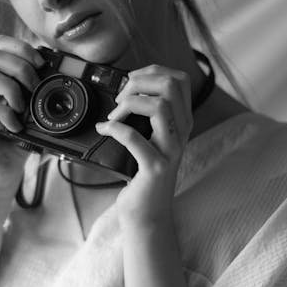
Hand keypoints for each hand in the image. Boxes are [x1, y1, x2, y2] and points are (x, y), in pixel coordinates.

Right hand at [0, 35, 44, 194]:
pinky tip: (16, 126)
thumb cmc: (17, 139)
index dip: (21, 48)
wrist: (2, 170)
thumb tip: (58, 70)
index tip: (41, 64)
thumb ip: (37, 88)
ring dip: (12, 89)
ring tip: (23, 108)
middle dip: (21, 68)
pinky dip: (6, 114)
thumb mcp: (32, 109)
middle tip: (35, 89)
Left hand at [95, 65, 192, 224]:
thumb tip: (127, 89)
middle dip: (139, 83)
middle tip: (121, 98)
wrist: (147, 214)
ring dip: (129, 103)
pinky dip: (114, 128)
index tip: (132, 81)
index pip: (179, 79)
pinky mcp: (154, 168)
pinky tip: (104, 129)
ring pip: (159, 106)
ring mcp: (170, 150)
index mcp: (183, 122)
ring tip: (114, 114)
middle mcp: (182, 133)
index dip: (153, 71)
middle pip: (170, 86)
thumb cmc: (143, 175)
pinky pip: (133, 137)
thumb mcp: (153, 139)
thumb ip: (149, 117)